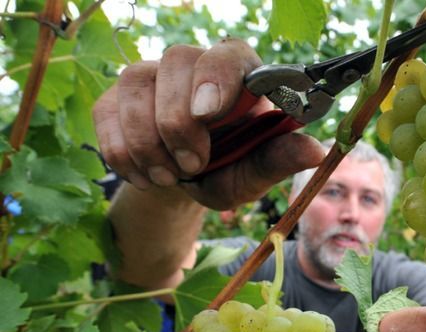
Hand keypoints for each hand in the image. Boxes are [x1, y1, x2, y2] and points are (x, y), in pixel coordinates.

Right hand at [92, 40, 324, 209]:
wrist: (186, 180)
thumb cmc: (230, 168)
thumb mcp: (255, 172)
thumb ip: (278, 160)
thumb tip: (316, 151)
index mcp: (239, 74)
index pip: (228, 54)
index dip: (215, 77)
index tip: (208, 115)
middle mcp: (194, 64)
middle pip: (176, 61)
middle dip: (178, 122)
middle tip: (194, 165)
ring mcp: (152, 76)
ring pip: (135, 82)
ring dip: (147, 140)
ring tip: (169, 177)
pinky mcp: (117, 97)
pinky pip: (107, 111)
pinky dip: (122, 151)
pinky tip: (145, 175)